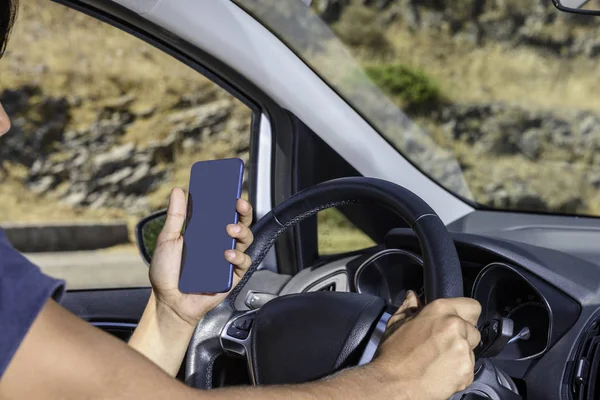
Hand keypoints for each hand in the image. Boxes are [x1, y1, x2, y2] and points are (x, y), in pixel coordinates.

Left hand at [149, 188, 253, 325]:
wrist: (168, 302)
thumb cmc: (166, 274)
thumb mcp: (168, 240)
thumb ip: (176, 216)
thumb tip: (178, 191)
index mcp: (207, 234)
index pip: (224, 214)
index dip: (231, 202)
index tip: (232, 190)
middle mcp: (220, 245)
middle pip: (240, 224)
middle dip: (244, 213)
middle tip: (238, 205)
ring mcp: (227, 261)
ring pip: (245, 241)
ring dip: (242, 232)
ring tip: (230, 230)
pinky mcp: (231, 277)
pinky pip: (243, 264)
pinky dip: (238, 257)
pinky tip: (227, 255)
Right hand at [374, 296, 481, 399]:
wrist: (394, 384)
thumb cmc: (393, 355)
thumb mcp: (396, 324)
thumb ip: (409, 307)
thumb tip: (412, 297)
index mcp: (440, 310)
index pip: (471, 306)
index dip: (465, 315)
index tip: (457, 322)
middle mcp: (456, 326)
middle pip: (473, 330)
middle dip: (462, 337)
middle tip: (442, 345)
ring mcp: (463, 349)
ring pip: (471, 350)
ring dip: (459, 355)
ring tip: (438, 361)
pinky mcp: (467, 370)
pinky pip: (468, 369)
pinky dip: (458, 372)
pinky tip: (440, 372)